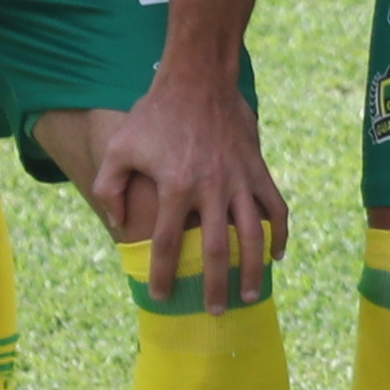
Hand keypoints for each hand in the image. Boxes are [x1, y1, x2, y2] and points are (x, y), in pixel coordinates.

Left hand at [75, 75, 290, 312]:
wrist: (199, 79)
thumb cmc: (154, 114)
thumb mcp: (119, 148)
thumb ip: (109, 189)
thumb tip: (116, 225)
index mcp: (175, 187)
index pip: (166, 244)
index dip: (162, 274)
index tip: (159, 296)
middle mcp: (210, 188)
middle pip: (215, 251)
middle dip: (214, 286)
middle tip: (215, 311)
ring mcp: (239, 180)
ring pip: (253, 235)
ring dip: (253, 269)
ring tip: (251, 294)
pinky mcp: (258, 169)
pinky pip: (276, 208)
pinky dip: (280, 233)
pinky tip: (277, 254)